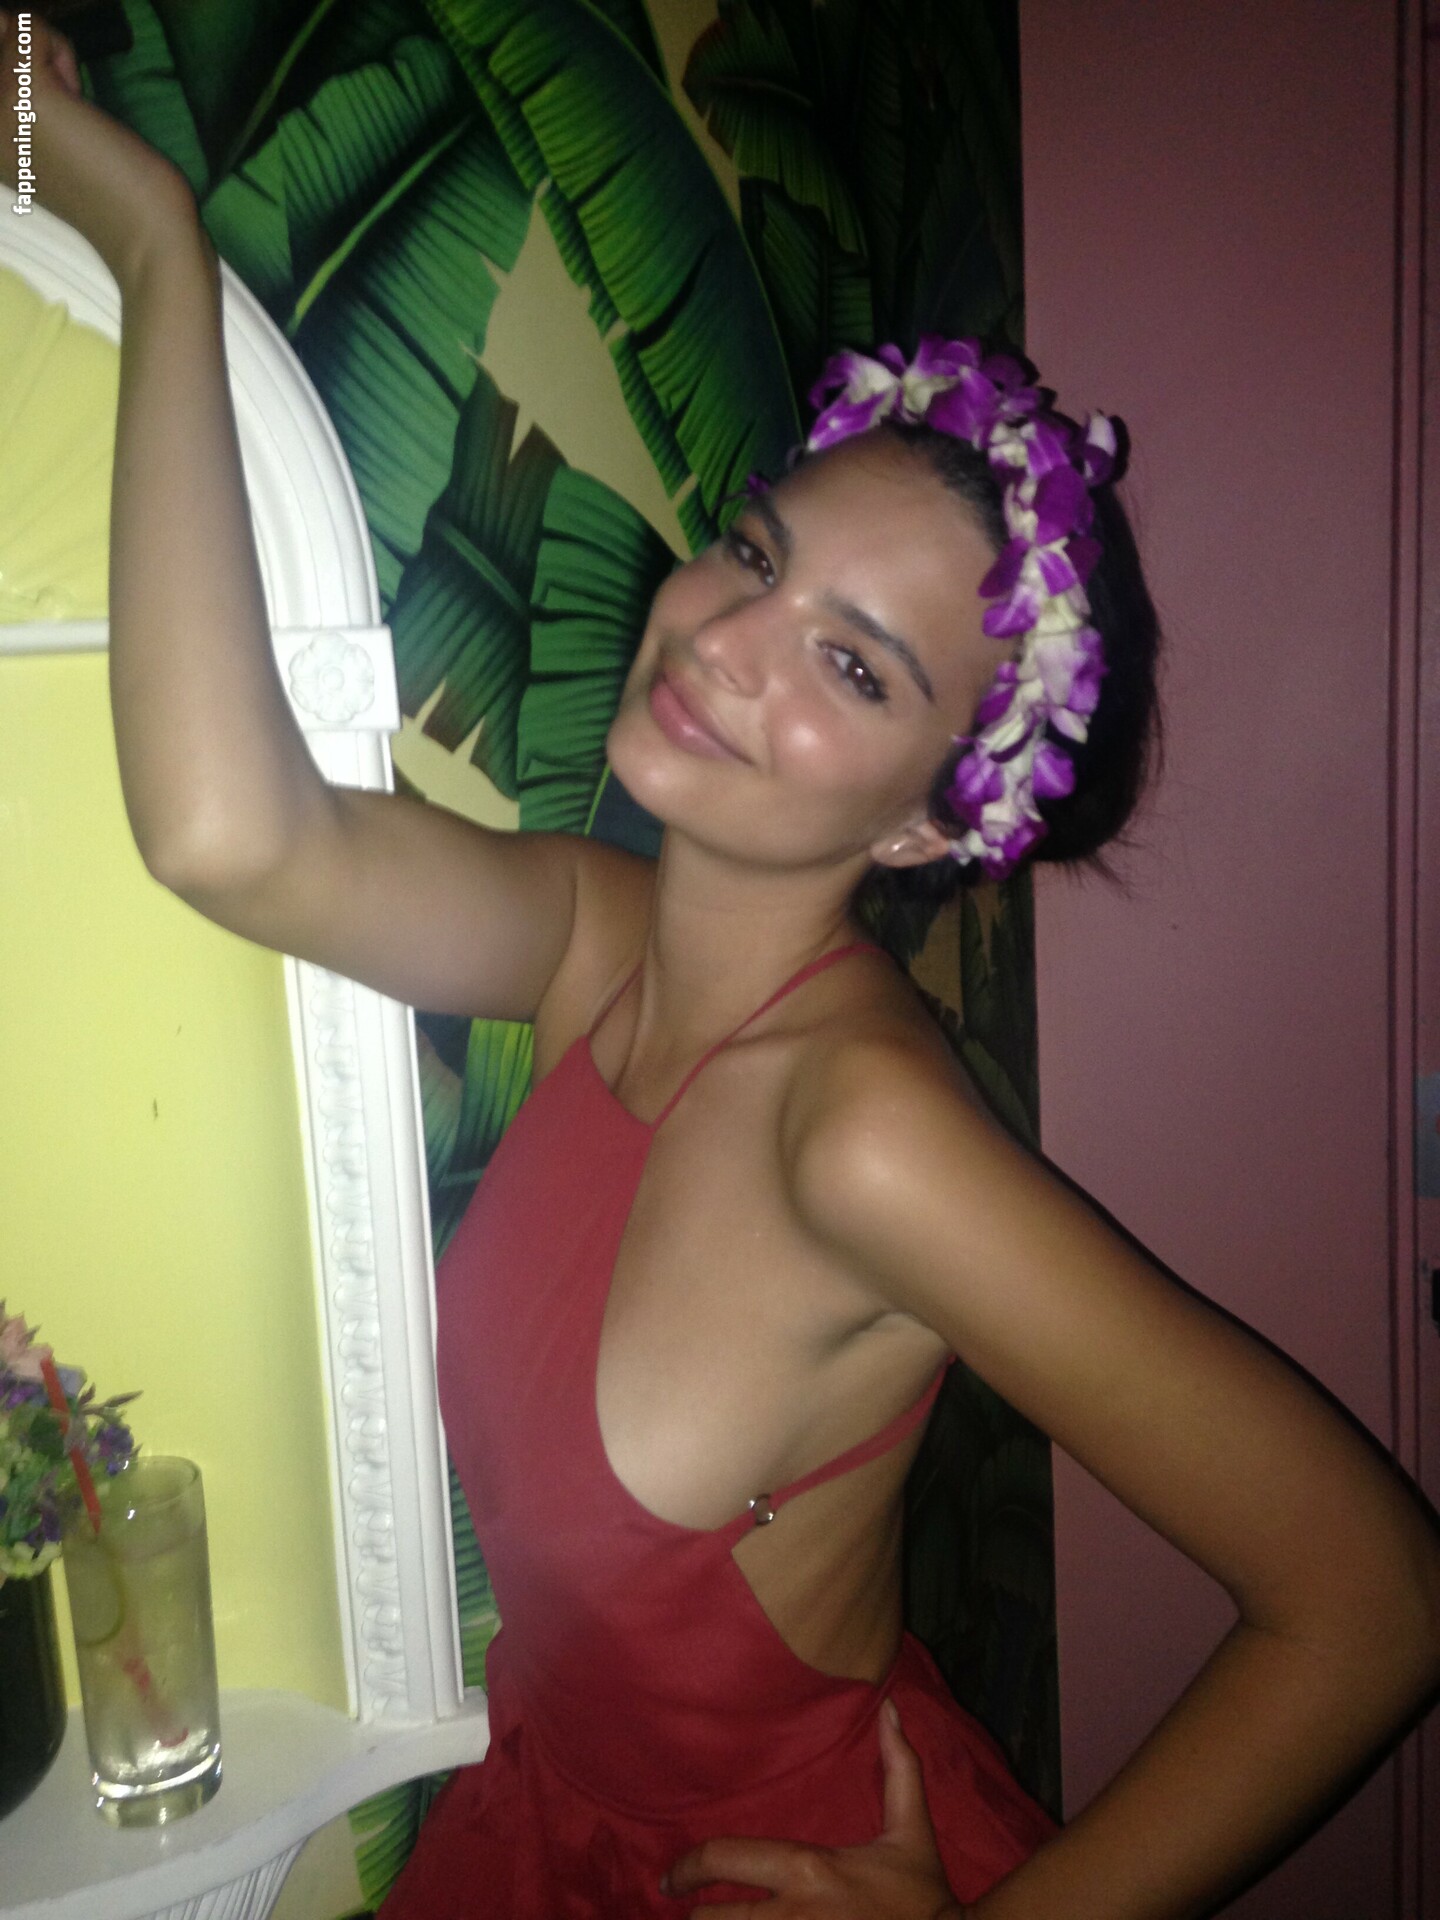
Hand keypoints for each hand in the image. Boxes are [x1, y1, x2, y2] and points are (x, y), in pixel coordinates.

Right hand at [0, 9, 198, 284]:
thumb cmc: (109, 189)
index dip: (22, 70)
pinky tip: (80, 103)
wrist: (143, 233)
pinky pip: (28, 24)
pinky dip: (62, 53)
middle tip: (67, 118)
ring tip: (73, 115)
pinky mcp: (22, 89)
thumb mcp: (46, 139)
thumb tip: (5, 28)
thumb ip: (17, 96)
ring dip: (50, 62)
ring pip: (8, 29)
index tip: (53, 119)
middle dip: (34, 62)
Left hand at [662, 1700, 968, 1917]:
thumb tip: (893, 1708)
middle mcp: (793, 1918)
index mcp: (808, 1872)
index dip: (687, 1867)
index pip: (725, 1860)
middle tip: (691, 1912)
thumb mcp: (911, 1832)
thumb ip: (899, 1769)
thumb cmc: (923, 1897)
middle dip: (697, 1918)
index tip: (669, 1876)